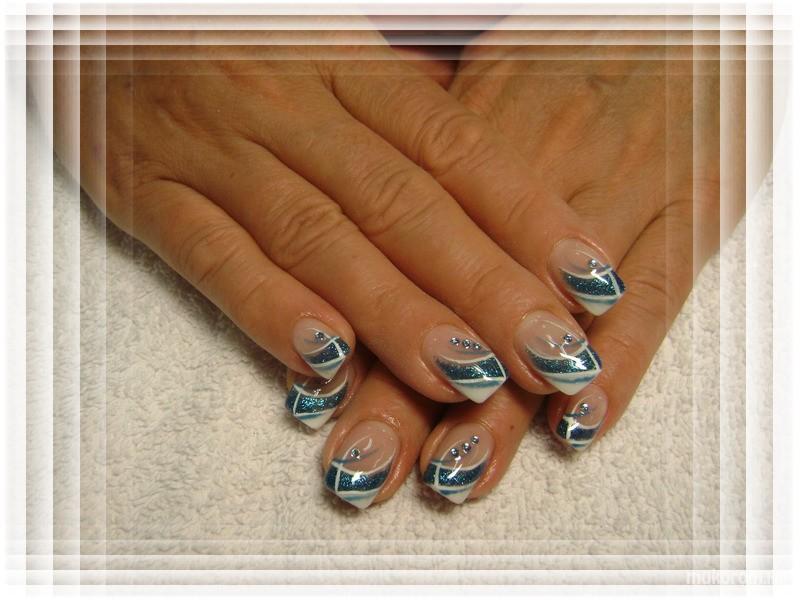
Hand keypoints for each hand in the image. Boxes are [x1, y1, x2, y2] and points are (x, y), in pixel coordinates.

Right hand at [58, 26, 626, 413]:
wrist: (102, 7)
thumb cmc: (235, 37)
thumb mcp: (326, 46)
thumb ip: (402, 106)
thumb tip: (490, 168)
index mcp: (346, 65)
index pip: (455, 145)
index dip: (527, 215)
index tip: (591, 279)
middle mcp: (291, 106)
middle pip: (403, 204)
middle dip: (485, 286)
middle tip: (554, 352)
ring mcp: (219, 152)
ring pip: (320, 238)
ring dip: (397, 313)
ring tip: (465, 376)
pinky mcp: (149, 193)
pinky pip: (214, 256)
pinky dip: (269, 309)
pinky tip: (325, 363)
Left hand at [290, 29, 739, 508]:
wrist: (669, 19)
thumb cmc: (570, 54)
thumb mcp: (485, 87)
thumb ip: (427, 165)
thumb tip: (357, 222)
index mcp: (468, 134)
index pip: (398, 253)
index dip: (358, 335)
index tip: (314, 402)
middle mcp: (531, 170)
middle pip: (457, 299)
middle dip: (405, 394)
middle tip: (363, 468)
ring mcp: (614, 189)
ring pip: (544, 316)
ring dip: (499, 401)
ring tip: (453, 472)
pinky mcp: (689, 207)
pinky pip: (657, 295)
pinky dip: (623, 362)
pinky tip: (581, 421)